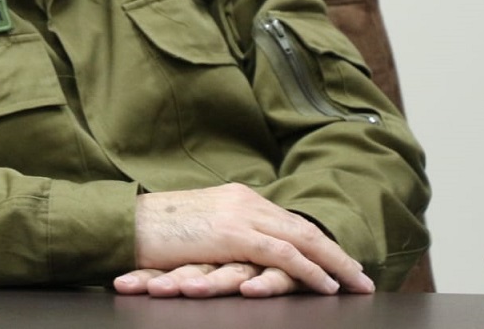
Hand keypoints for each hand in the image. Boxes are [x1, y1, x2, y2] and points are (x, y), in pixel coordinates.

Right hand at [132, 183, 374, 295]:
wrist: (122, 222)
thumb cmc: (149, 231)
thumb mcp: (193, 228)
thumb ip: (219, 233)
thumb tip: (234, 252)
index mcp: (234, 197)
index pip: (285, 220)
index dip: (315, 242)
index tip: (337, 260)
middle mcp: (243, 200)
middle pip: (302, 227)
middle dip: (335, 252)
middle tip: (361, 275)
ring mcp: (239, 215)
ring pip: (303, 239)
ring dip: (334, 262)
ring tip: (357, 282)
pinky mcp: (233, 234)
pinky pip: (285, 255)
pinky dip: (312, 270)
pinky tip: (328, 286)